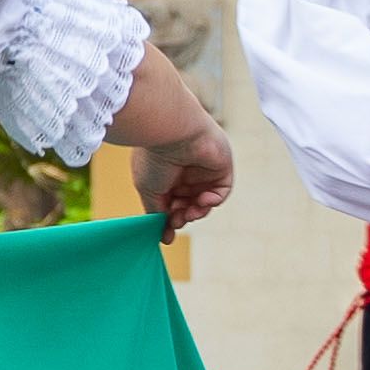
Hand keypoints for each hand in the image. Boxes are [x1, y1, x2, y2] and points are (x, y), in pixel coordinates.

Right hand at [137, 112, 237, 234]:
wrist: (173, 132)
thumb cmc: (155, 157)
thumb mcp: (148, 191)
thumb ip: (157, 214)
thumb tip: (163, 237)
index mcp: (165, 174)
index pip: (170, 203)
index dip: (169, 220)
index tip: (166, 234)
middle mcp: (184, 172)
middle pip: (187, 205)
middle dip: (182, 217)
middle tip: (176, 221)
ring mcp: (203, 170)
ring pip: (204, 202)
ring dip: (197, 212)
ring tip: (188, 213)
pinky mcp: (221, 167)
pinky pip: (221, 192)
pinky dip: (213, 201)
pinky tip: (203, 200)